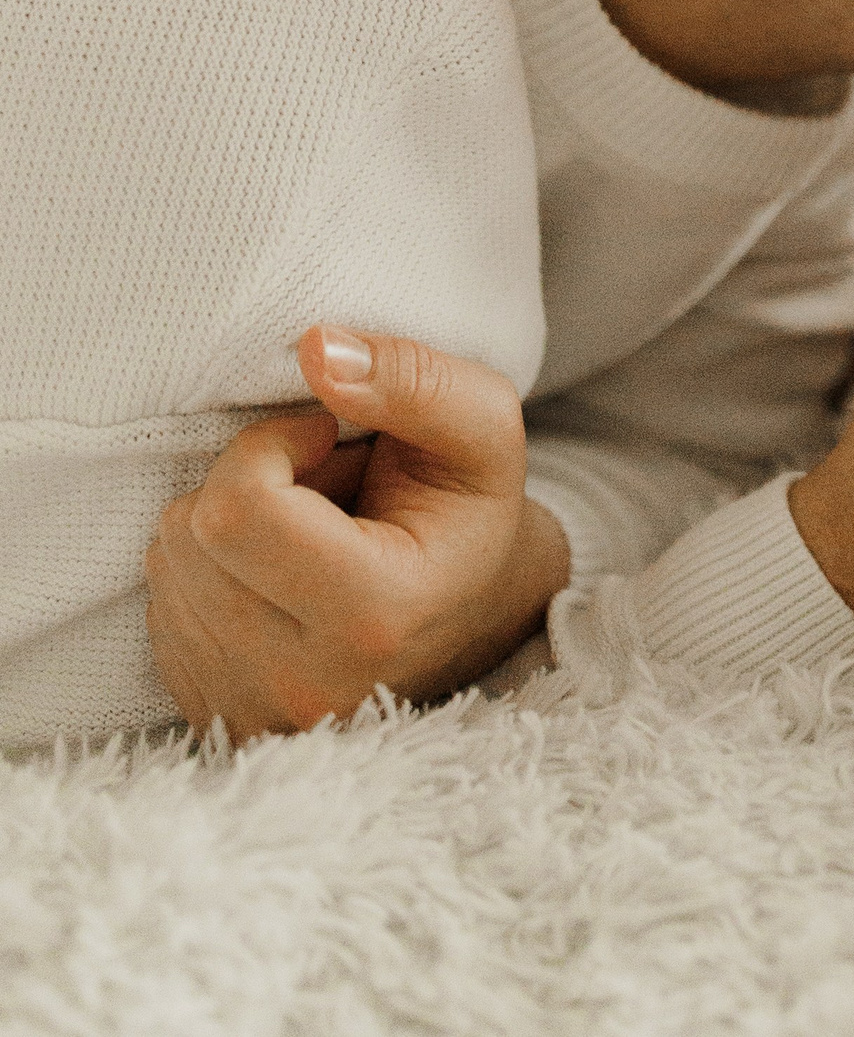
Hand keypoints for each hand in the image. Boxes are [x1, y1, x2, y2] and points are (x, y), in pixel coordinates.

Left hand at [145, 327, 567, 737]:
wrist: (473, 613)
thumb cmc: (472, 510)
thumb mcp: (483, 428)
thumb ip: (412, 379)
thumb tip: (314, 348)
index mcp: (373, 618)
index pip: (235, 509)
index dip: (270, 444)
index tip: (325, 438)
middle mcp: (303, 684)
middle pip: (189, 533)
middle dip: (251, 483)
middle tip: (327, 489)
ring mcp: (252, 711)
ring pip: (167, 563)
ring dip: (231, 525)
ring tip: (310, 531)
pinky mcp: (213, 714)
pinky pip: (161, 605)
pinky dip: (212, 569)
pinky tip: (280, 574)